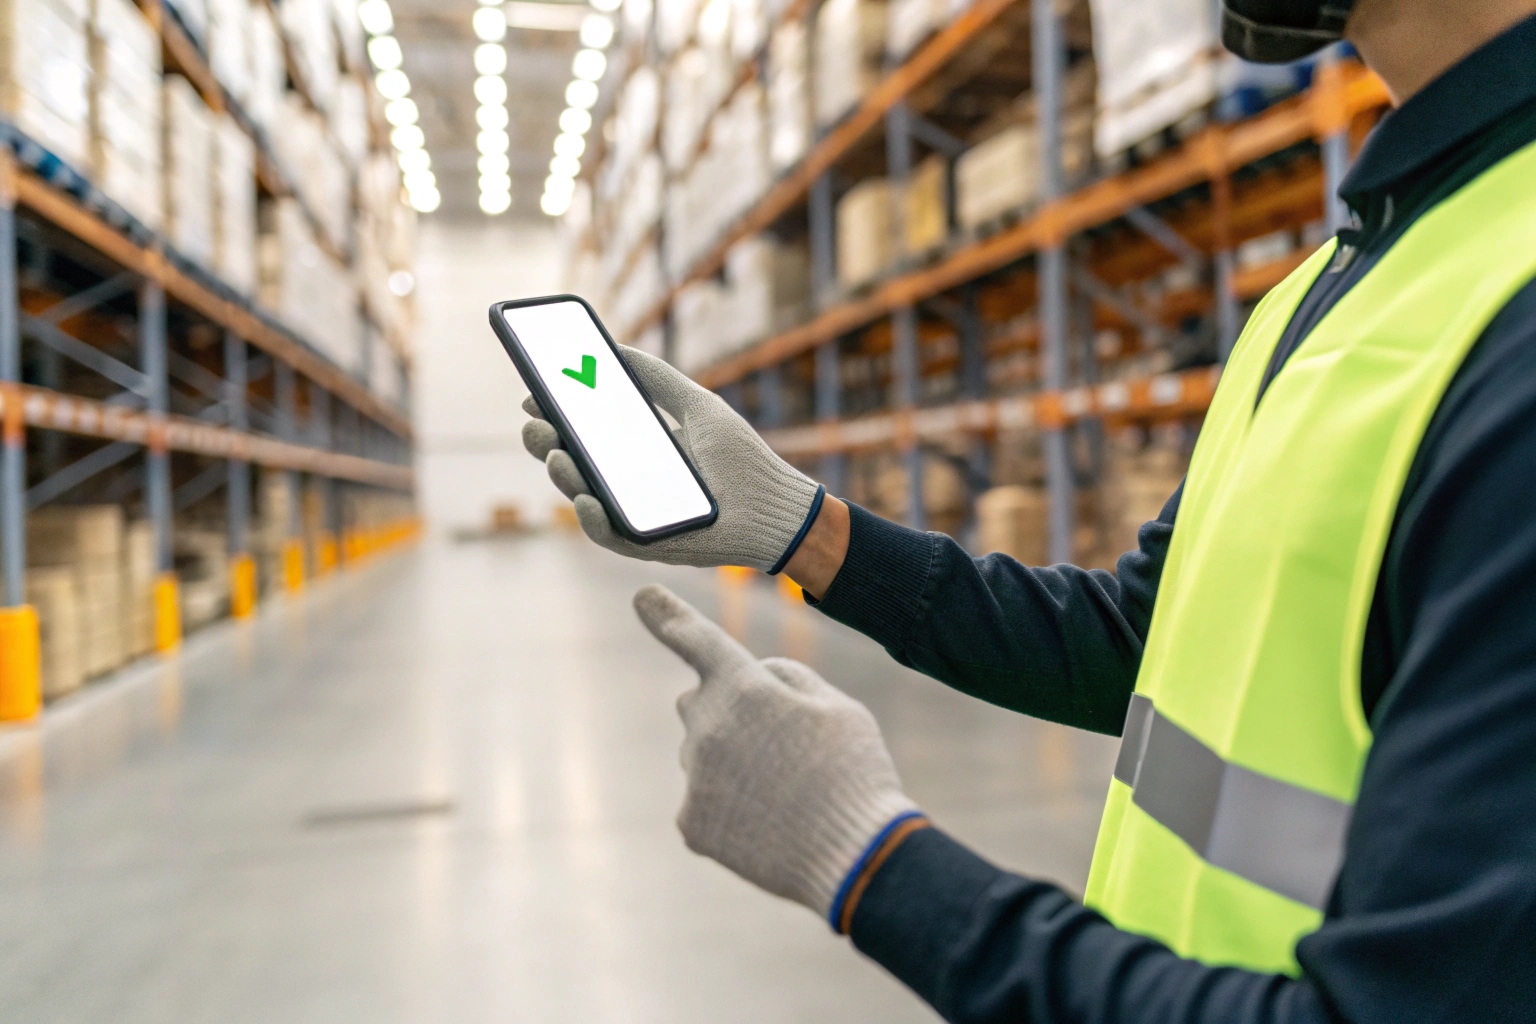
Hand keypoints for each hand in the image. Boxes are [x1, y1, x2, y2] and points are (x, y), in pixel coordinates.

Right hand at [522, 346, 821, 572]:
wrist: (775, 504)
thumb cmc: (740, 458)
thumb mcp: (697, 406)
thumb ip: (658, 379)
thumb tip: (615, 349)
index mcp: (633, 452)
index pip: (580, 434)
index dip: (553, 415)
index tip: (533, 394)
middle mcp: (625, 484)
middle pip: (572, 464)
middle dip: (544, 442)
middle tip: (534, 422)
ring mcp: (633, 515)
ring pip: (583, 498)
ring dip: (562, 478)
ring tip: (554, 453)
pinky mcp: (647, 544)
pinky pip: (611, 535)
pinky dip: (593, 519)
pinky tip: (586, 500)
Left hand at [633, 584, 917, 918]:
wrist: (856, 857)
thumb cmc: (854, 772)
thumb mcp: (838, 705)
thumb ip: (788, 678)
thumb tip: (757, 677)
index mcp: (745, 687)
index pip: (698, 640)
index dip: (668, 615)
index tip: (642, 595)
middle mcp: (707, 726)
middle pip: (699, 702)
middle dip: (727, 710)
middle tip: (779, 743)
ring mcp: (695, 777)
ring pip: (703, 753)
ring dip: (733, 761)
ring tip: (786, 791)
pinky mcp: (691, 822)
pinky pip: (703, 799)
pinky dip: (729, 806)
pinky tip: (768, 821)